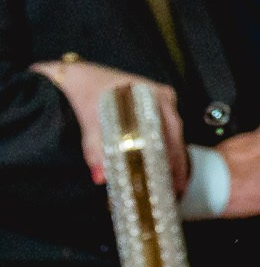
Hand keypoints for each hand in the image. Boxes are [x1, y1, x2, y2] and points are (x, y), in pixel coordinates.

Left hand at [30, 58, 188, 192]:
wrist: (76, 77)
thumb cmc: (86, 91)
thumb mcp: (90, 118)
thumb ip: (95, 147)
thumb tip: (100, 178)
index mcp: (155, 96)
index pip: (171, 131)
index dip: (174, 158)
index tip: (175, 181)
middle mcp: (163, 98)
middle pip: (174, 135)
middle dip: (175, 163)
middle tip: (175, 189)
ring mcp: (160, 102)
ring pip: (170, 135)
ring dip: (169, 158)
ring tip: (169, 184)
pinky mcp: (152, 108)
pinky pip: (162, 132)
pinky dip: (161, 150)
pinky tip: (159, 166)